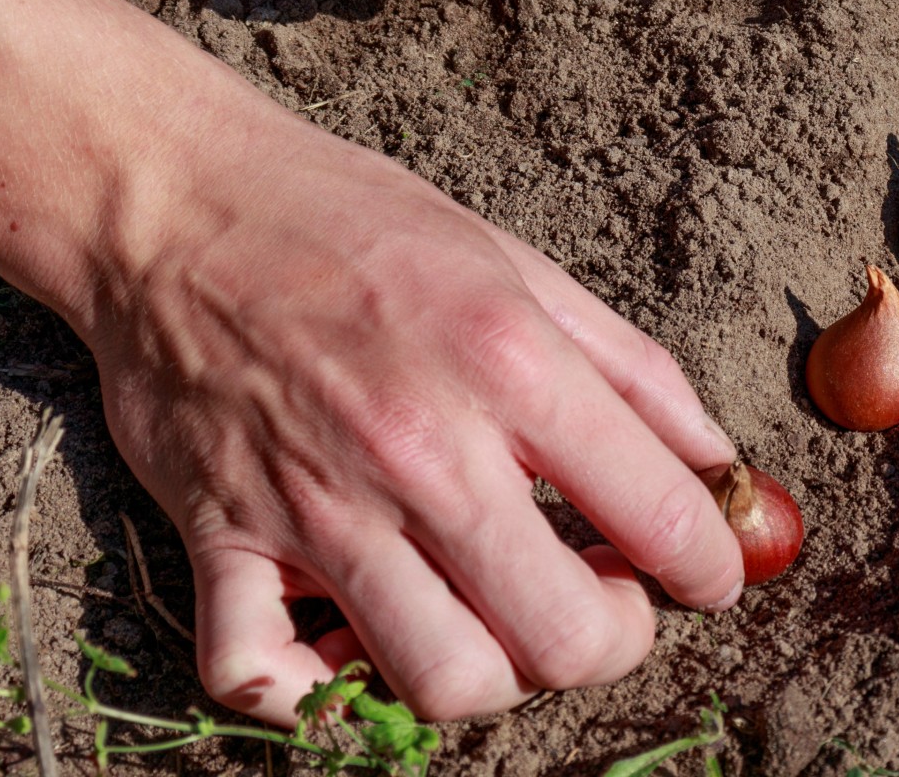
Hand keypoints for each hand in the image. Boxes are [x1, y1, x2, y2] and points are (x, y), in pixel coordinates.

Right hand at [89, 110, 742, 723]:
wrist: (178, 200)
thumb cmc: (355, 223)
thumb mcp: (522, 264)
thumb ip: (633, 370)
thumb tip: (720, 461)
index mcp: (512, 366)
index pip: (662, 518)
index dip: (712, 567)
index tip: (708, 574)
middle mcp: (424, 450)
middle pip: (564, 637)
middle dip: (616, 640)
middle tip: (608, 598)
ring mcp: (317, 507)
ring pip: (443, 680)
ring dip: (496, 676)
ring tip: (502, 619)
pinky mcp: (224, 540)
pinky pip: (262, 678)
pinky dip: (314, 697)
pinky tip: (355, 644)